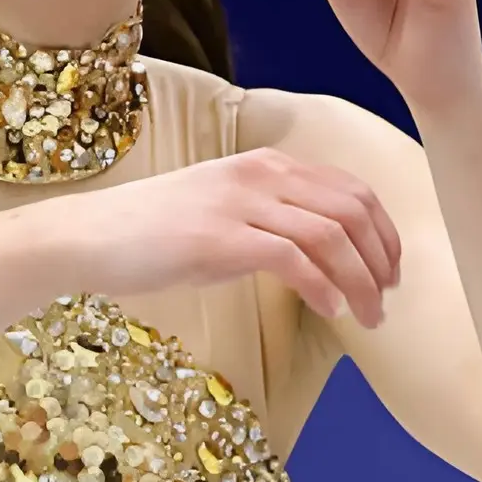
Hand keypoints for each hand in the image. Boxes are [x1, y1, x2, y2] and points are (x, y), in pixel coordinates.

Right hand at [41, 149, 401, 325]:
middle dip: (380, 258)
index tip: (391, 270)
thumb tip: (324, 256)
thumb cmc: (156, 232)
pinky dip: (323, 287)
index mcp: (267, 165)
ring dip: (359, 281)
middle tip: (386, 298)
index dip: (384, 231)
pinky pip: (292, 260)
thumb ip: (274, 219)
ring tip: (368, 316)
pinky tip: (332, 311)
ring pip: (330, 236)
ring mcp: (239, 204)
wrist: (91, 235)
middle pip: (351, 210)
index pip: (351, 189)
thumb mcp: (226, 210)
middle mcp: (260, 175)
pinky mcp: (220, 239)